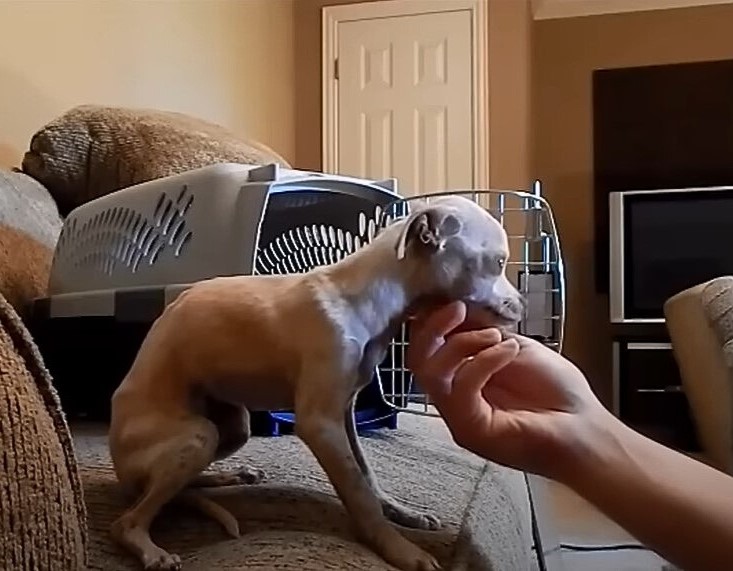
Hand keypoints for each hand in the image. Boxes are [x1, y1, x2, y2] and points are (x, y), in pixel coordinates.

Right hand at [407, 301, 612, 480]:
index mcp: (459, 378)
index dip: (431, 321)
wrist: (584, 425)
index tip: (453, 301)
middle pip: (417, 361)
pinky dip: (483, 361)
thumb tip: (451, 303)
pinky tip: (508, 351)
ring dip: (462, 343)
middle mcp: (452, 398)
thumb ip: (480, 330)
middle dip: (433, 328)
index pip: (425, 349)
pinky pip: (461, 389)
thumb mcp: (512, 345)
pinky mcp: (471, 430)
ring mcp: (458, 417)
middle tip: (458, 309)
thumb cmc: (555, 390)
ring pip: (430, 374)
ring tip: (496, 336)